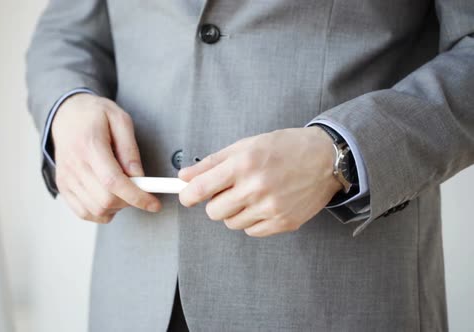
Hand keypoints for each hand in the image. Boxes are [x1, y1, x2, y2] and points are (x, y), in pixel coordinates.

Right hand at [51, 93, 160, 222]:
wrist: (66, 115)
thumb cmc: (95, 115)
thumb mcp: (120, 119)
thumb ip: (130, 149)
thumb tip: (139, 176)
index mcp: (90, 145)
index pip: (113, 181)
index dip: (136, 197)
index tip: (154, 204)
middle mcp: (74, 165)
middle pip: (105, 200)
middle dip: (129, 201)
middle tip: (137, 188)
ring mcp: (66, 178)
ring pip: (96, 210)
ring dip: (116, 208)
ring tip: (121, 189)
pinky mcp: (63, 187)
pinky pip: (84, 213)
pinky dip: (101, 212)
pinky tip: (108, 197)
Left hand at [178, 127, 342, 236]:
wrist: (325, 158)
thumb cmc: (284, 148)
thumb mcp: (245, 145)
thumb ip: (211, 162)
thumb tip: (184, 177)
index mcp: (243, 164)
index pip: (200, 189)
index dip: (188, 196)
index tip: (188, 196)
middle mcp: (255, 187)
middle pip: (213, 212)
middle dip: (216, 202)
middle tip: (230, 190)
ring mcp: (271, 208)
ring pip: (231, 223)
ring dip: (235, 212)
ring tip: (252, 195)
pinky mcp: (284, 223)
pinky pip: (251, 231)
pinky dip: (252, 221)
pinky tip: (264, 205)